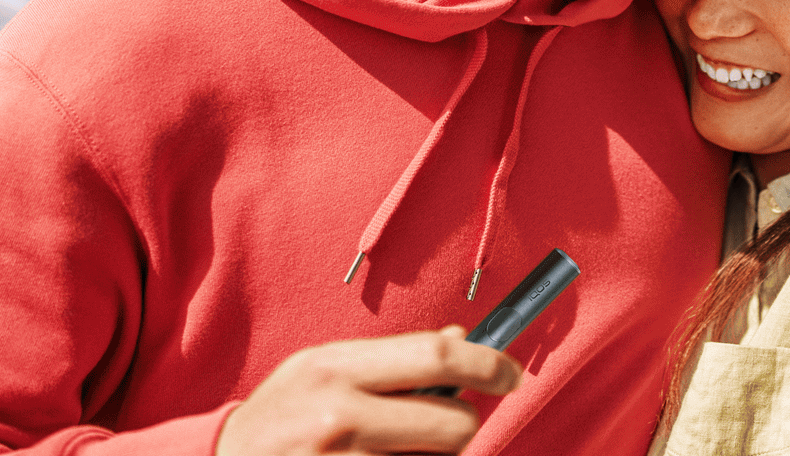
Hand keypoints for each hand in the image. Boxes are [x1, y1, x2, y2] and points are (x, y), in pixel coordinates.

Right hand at [214, 326, 520, 454]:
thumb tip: (463, 344)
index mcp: (335, 369)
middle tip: (447, 425)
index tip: (509, 374)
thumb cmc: (279, 418)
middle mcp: (340, 418)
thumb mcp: (321, 370)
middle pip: (454, 424)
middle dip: (463, 427)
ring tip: (397, 451)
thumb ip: (388, 360)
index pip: (437, 358)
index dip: (488, 365)